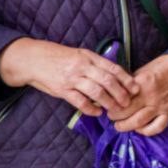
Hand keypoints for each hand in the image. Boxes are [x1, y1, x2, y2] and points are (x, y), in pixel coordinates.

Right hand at [0, 38, 139, 116]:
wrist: (32, 60)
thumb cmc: (59, 58)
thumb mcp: (80, 54)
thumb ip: (96, 63)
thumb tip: (116, 74)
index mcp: (89, 57)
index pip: (113, 68)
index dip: (126, 79)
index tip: (135, 88)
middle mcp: (82, 67)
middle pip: (108, 80)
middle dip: (121, 93)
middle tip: (128, 103)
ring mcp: (72, 78)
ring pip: (96, 91)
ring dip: (108, 102)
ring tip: (115, 109)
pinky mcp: (61, 89)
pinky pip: (79, 101)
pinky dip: (90, 108)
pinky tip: (97, 112)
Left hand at [110, 54, 167, 135]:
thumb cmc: (159, 70)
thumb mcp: (141, 71)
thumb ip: (128, 83)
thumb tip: (112, 94)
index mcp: (142, 82)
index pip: (121, 97)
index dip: (111, 103)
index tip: (107, 104)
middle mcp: (151, 95)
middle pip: (126, 112)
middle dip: (115, 116)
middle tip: (111, 116)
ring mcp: (161, 106)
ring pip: (139, 122)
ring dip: (125, 126)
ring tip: (119, 125)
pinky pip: (157, 127)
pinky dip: (146, 131)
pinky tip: (139, 128)